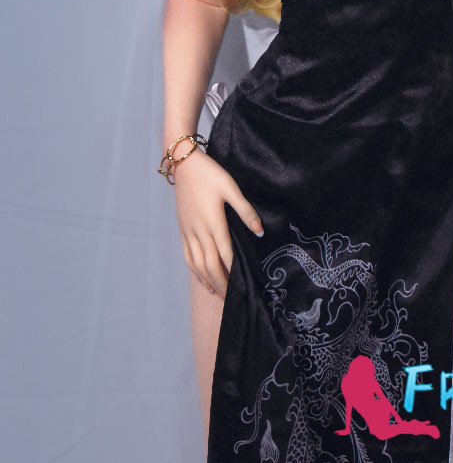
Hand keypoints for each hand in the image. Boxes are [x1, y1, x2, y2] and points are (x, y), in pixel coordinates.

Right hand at [173, 147, 263, 297]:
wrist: (184, 165)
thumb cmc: (211, 174)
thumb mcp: (231, 188)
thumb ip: (245, 211)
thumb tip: (259, 232)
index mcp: (213, 222)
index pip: (225, 255)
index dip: (234, 272)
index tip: (244, 286)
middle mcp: (199, 231)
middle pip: (211, 265)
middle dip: (223, 283)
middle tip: (234, 299)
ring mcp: (189, 232)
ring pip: (198, 264)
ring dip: (209, 281)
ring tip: (221, 294)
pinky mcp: (183, 230)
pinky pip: (188, 256)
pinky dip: (196, 272)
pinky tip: (203, 280)